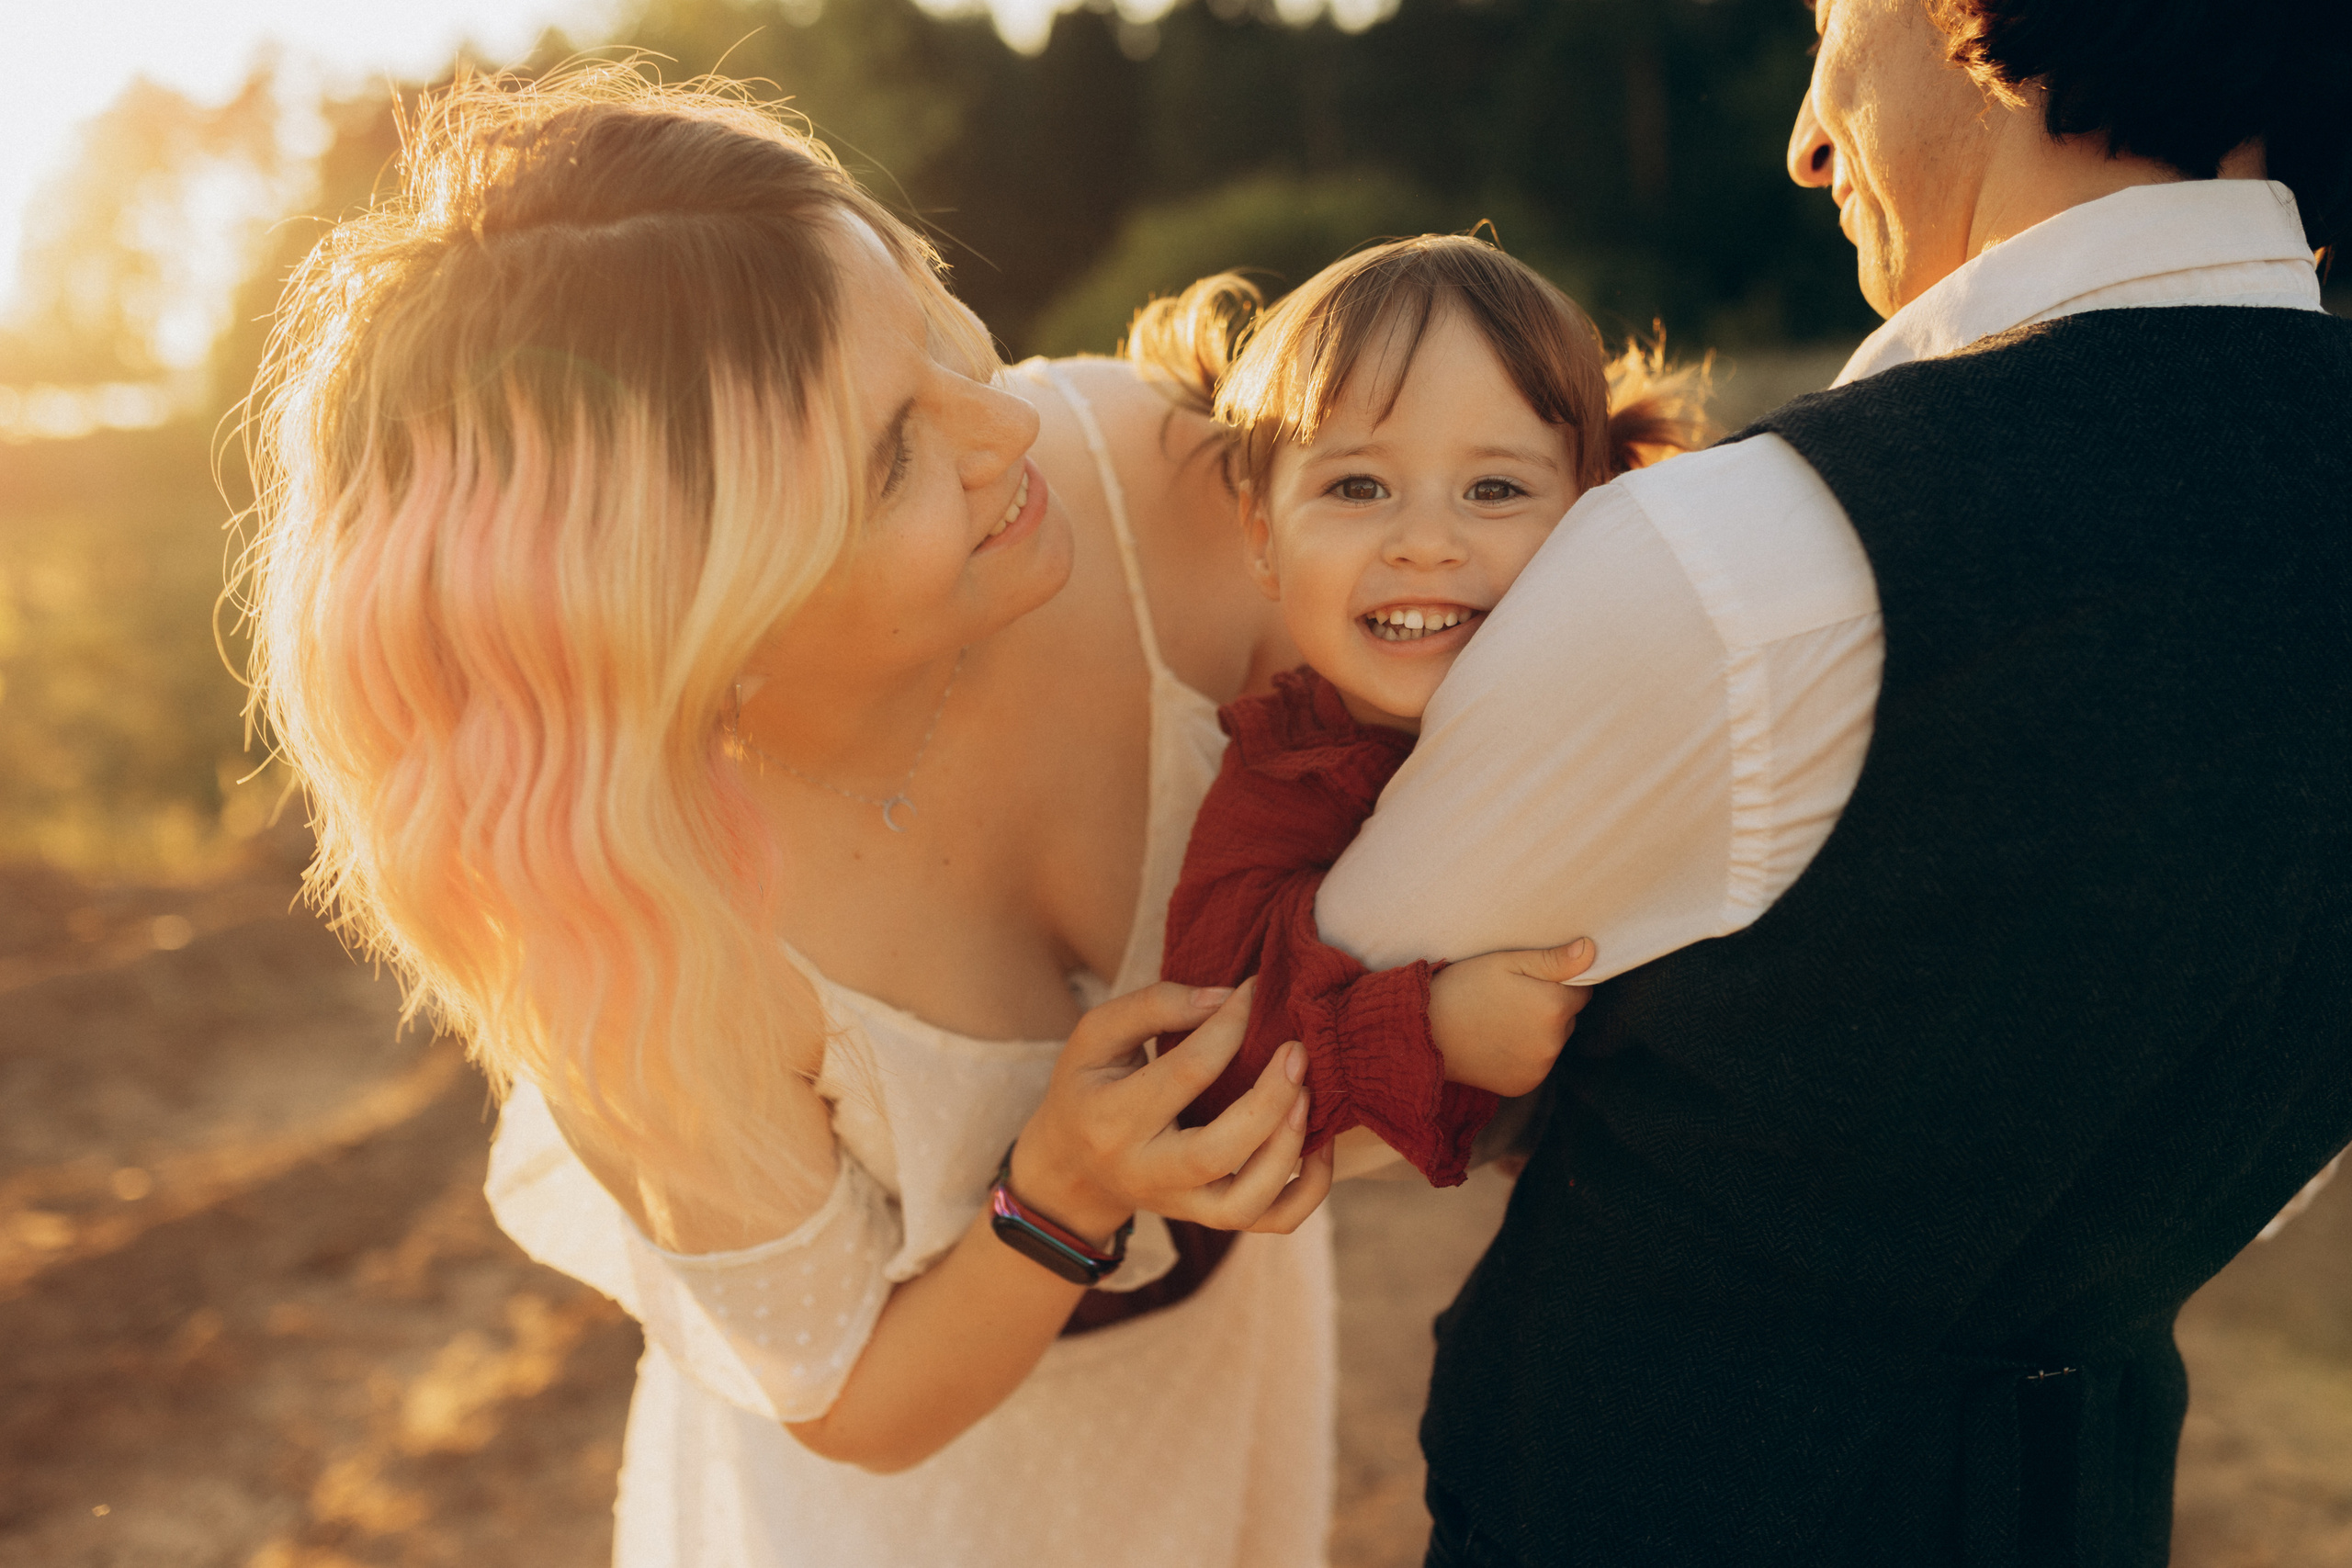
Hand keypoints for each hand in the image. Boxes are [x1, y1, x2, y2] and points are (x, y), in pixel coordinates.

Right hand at [1010, 979, 1334, 1244]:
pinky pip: (1272, 1221)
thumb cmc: (1090, 1087)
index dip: (1229, 1025)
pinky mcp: (1210, 1220)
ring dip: (1289, 1150)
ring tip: (1307, 1096)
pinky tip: (1320, 1144)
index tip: (1257, 990)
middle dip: (1269, 1100)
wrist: (1072, 1168)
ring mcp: (1181, 1205)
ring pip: (1246, 1202)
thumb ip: (1152, 1006)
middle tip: (1297, 1052)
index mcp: (1112, 1118)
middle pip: (1216, 1151)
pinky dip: (1309, 1190)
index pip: (1184, 1072)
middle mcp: (1146, 1172)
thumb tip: (1225, 998)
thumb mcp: (1097, 1036)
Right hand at [1427, 939, 1595, 1096]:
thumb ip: (1554, 960)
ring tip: (1500, 1020)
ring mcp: (1539, 1068)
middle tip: (1510, 999)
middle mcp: (1554, 1042)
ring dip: (1537, 1033)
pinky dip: (1523, 1055)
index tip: (1529, 981)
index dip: (1557, 983)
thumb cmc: (1464, 988)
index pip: (1581, 991)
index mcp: (1555, 1006)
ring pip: (1552, 1043)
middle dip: (1549, 1008)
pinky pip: (1535, 1065)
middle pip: (1567, 1019)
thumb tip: (1592, 951)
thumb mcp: (1507, 962)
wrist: (1424, 1032)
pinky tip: (1497, 1043)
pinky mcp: (1523, 1085)